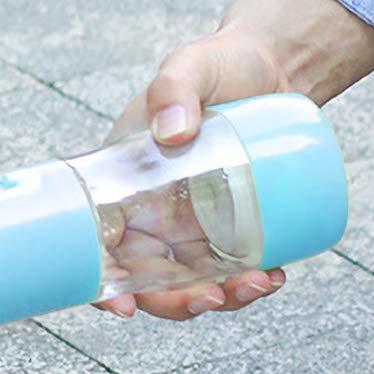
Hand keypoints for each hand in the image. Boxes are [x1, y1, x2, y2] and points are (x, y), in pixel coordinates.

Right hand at [97, 0, 373, 320]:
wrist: (275, 65)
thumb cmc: (218, 63)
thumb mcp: (189, 66)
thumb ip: (174, 88)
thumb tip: (172, 134)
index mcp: (124, 176)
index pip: (98, 239)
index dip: (102, 285)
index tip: (122, 309)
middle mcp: (154, 206)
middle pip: (150, 276)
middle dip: (177, 303)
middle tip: (213, 298)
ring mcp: (196, 217)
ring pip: (195, 279)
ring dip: (222, 297)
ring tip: (259, 283)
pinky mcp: (236, 220)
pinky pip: (236, 264)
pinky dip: (252, 280)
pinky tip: (274, 274)